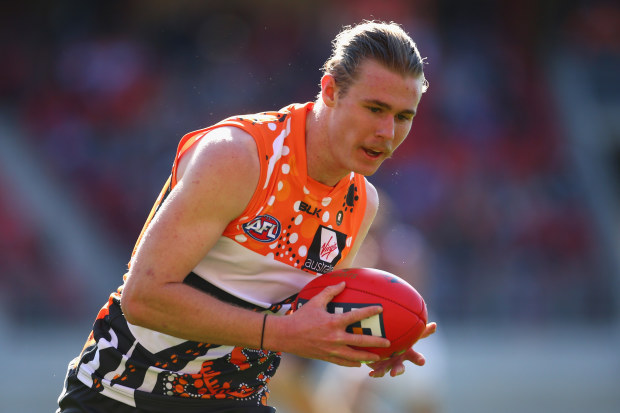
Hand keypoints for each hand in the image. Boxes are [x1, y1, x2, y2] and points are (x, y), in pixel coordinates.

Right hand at [275, 282, 390, 366]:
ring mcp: (331, 350)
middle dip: (376, 342)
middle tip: (388, 342)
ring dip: (367, 357)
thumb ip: (330, 292)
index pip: (355, 316)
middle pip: (360, 341)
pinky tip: (359, 364)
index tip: (380, 309)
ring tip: (378, 358)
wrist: (286, 335)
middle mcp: (334, 338)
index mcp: (333, 322)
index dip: (369, 311)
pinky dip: (352, 363)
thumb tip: (343, 282)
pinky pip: (342, 362)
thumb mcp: (315, 301)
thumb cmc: (301, 316)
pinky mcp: (326, 357)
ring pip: (353, 356)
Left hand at [367, 321, 436, 377]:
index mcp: (407, 354)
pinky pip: (377, 371)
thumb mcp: (409, 333)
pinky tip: (371, 374)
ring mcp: (389, 365)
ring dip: (382, 372)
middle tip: (394, 373)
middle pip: (399, 368)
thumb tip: (436, 324)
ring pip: (386, 370)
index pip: (415, 357)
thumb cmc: (401, 338)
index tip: (422, 362)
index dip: (418, 360)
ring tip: (379, 374)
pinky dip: (375, 373)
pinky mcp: (379, 367)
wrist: (384, 346)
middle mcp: (398, 361)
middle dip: (398, 370)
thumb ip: (421, 331)